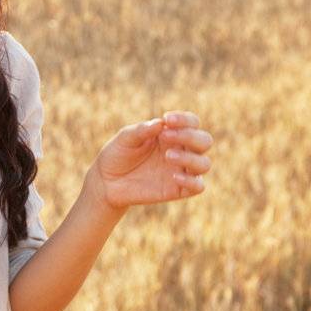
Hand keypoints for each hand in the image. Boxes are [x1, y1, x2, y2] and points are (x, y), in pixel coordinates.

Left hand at [86, 110, 212, 210]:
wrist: (106, 182)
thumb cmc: (117, 155)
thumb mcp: (125, 139)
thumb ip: (142, 130)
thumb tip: (160, 123)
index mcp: (172, 134)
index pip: (192, 123)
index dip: (185, 119)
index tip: (167, 119)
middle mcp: (181, 151)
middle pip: (205, 141)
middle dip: (189, 136)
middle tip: (165, 136)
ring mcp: (181, 171)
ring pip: (204, 164)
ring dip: (190, 158)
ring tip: (167, 156)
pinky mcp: (178, 190)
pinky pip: (198, 186)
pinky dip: (192, 181)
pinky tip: (174, 176)